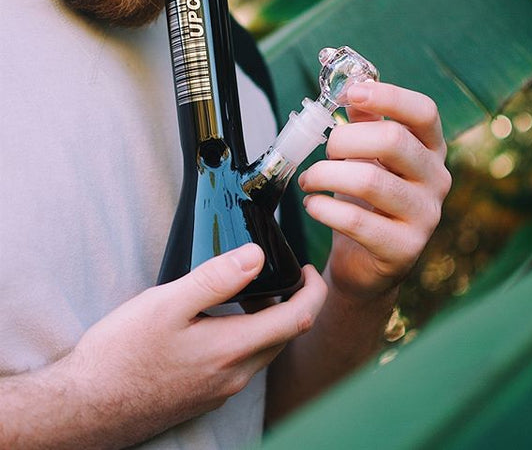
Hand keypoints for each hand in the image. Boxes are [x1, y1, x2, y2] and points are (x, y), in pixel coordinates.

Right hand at [1, 244, 326, 448]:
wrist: (84, 409)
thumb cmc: (121, 354)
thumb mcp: (166, 304)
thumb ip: (216, 279)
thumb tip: (257, 256)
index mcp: (231, 350)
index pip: (297, 319)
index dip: (312, 291)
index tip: (307, 269)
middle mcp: (234, 376)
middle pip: (284, 336)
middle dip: (293, 302)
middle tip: (281, 275)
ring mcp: (220, 391)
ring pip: (263, 350)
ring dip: (268, 321)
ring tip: (250, 293)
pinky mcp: (206, 396)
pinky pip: (242, 364)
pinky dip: (247, 338)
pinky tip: (221, 322)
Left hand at [298, 81, 450, 298]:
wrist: (367, 259)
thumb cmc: (367, 200)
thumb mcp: (368, 155)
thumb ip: (365, 120)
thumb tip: (353, 80)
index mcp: (431, 149)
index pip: (424, 112)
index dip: (388, 96)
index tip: (350, 92)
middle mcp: (437, 179)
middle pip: (393, 140)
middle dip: (344, 140)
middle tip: (323, 151)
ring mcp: (425, 216)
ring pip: (370, 181)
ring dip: (325, 175)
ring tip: (308, 181)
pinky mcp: (404, 249)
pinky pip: (357, 222)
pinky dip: (324, 209)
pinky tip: (313, 206)